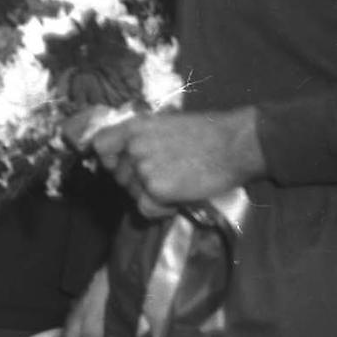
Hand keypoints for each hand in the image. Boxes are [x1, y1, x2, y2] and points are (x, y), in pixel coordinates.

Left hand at [89, 108, 265, 216]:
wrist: (236, 144)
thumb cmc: (207, 133)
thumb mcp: (164, 125)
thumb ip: (140, 139)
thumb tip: (123, 157)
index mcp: (133, 127)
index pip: (99, 146)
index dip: (109, 159)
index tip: (122, 165)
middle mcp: (133, 147)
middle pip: (118, 176)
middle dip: (137, 181)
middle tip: (165, 178)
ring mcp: (143, 168)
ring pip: (132, 193)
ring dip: (151, 195)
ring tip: (178, 185)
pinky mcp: (157, 189)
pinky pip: (146, 209)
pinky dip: (160, 210)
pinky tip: (178, 201)